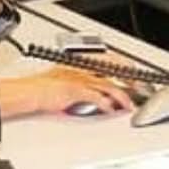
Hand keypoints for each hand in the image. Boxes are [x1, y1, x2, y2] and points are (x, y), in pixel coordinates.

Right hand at [0, 63, 134, 118]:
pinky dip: (105, 104)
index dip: (125, 65)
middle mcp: (82, 67)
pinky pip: (95, 97)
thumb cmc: (45, 87)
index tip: (135, 74)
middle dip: (129, 78)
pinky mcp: (74, 91)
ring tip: (128, 105)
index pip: (109, 59)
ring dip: (121, 96)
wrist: (29, 92)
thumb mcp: (68, 76)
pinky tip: (110, 110)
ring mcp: (79, 78)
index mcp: (81, 61)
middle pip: (113, 68)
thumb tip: (100, 88)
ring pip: (107, 84)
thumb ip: (85, 79)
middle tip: (140, 88)